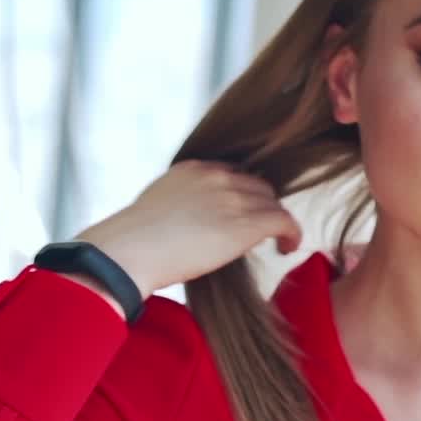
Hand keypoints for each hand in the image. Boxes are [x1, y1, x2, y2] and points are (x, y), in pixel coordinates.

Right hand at [74, 160, 302, 296]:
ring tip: (279, 242)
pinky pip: (284, 221)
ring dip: (277, 222)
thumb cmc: (131, 242)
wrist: (128, 250)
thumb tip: (185, 226)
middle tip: (260, 231)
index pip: (232, 174)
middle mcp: (217, 177)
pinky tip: (288, 248)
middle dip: (261, 207)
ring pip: (272, 203)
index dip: (242, 195)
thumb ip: (178, 206)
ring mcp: (233, 198)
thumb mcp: (156, 207)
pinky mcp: (246, 223)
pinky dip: (292, 233)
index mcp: (194, 169)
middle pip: (258, 186)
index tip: (240, 214)